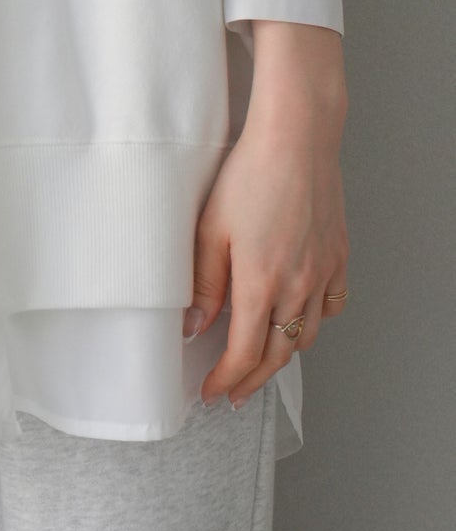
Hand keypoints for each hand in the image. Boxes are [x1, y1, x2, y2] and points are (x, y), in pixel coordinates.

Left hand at [185, 22, 349, 407]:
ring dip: (282, 353)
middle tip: (233, 392)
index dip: (226, 378)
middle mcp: (298, 286)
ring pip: (306, 334)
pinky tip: (300, 318)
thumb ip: (202, 282)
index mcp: (261, 282)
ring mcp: (323, 272)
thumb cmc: (248, 175)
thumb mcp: (209, 228)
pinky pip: (332, 305)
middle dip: (252, 379)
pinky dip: (315, 321)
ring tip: (261, 360)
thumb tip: (192, 326)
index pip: (245, 353)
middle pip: (278, 353)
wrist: (296, 139)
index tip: (210, 392)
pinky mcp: (338, 256)